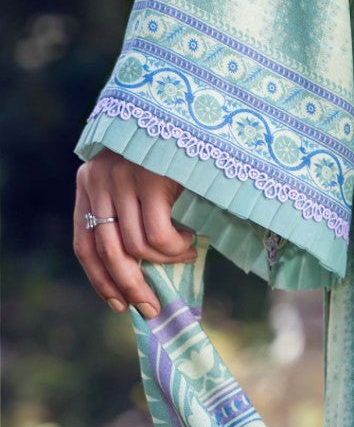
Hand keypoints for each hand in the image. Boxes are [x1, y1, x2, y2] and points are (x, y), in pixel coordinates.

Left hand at [74, 151, 197, 317]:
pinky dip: (176, 249)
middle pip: (107, 251)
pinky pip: (158, 236)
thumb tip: (137, 277)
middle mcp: (99, 179)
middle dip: (130, 286)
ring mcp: (123, 178)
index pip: (84, 242)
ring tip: (186, 255)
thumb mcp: (140, 186)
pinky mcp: (150, 180)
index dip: (99, 279)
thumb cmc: (176, 159)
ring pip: (136, 248)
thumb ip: (129, 217)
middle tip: (151, 307)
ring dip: (165, 263)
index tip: (118, 304)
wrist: (197, 119)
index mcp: (90, 182)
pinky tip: (191, 242)